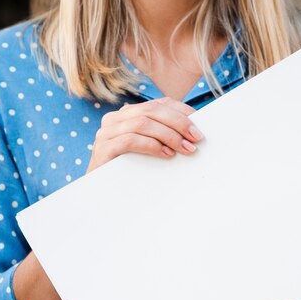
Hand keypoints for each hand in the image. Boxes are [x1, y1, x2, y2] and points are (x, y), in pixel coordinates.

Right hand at [86, 97, 203, 171]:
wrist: (101, 195)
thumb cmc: (130, 171)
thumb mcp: (149, 149)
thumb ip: (163, 137)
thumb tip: (192, 134)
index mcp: (127, 114)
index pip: (158, 104)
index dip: (180, 111)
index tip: (199, 124)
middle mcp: (114, 119)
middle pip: (152, 111)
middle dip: (178, 123)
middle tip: (196, 137)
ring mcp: (106, 133)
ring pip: (143, 123)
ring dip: (169, 135)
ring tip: (186, 149)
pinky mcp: (102, 149)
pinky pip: (130, 140)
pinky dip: (152, 145)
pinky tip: (166, 155)